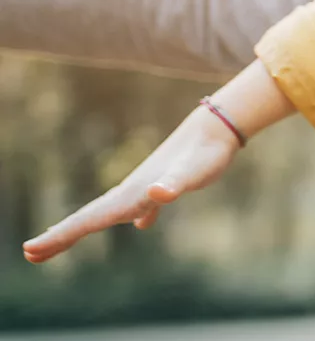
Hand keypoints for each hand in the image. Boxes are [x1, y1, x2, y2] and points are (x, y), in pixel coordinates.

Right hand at [22, 103, 240, 262]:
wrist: (217, 129)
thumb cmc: (203, 154)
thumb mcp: (189, 174)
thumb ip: (172, 185)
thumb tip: (157, 195)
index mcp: (131, 195)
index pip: (88, 220)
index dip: (60, 236)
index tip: (29, 251)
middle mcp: (132, 192)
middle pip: (90, 218)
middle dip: (60, 237)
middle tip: (29, 254)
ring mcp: (147, 188)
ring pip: (110, 212)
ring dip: (86, 228)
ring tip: (64, 241)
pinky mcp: (167, 186)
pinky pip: (142, 206)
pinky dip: (136, 216)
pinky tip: (142, 223)